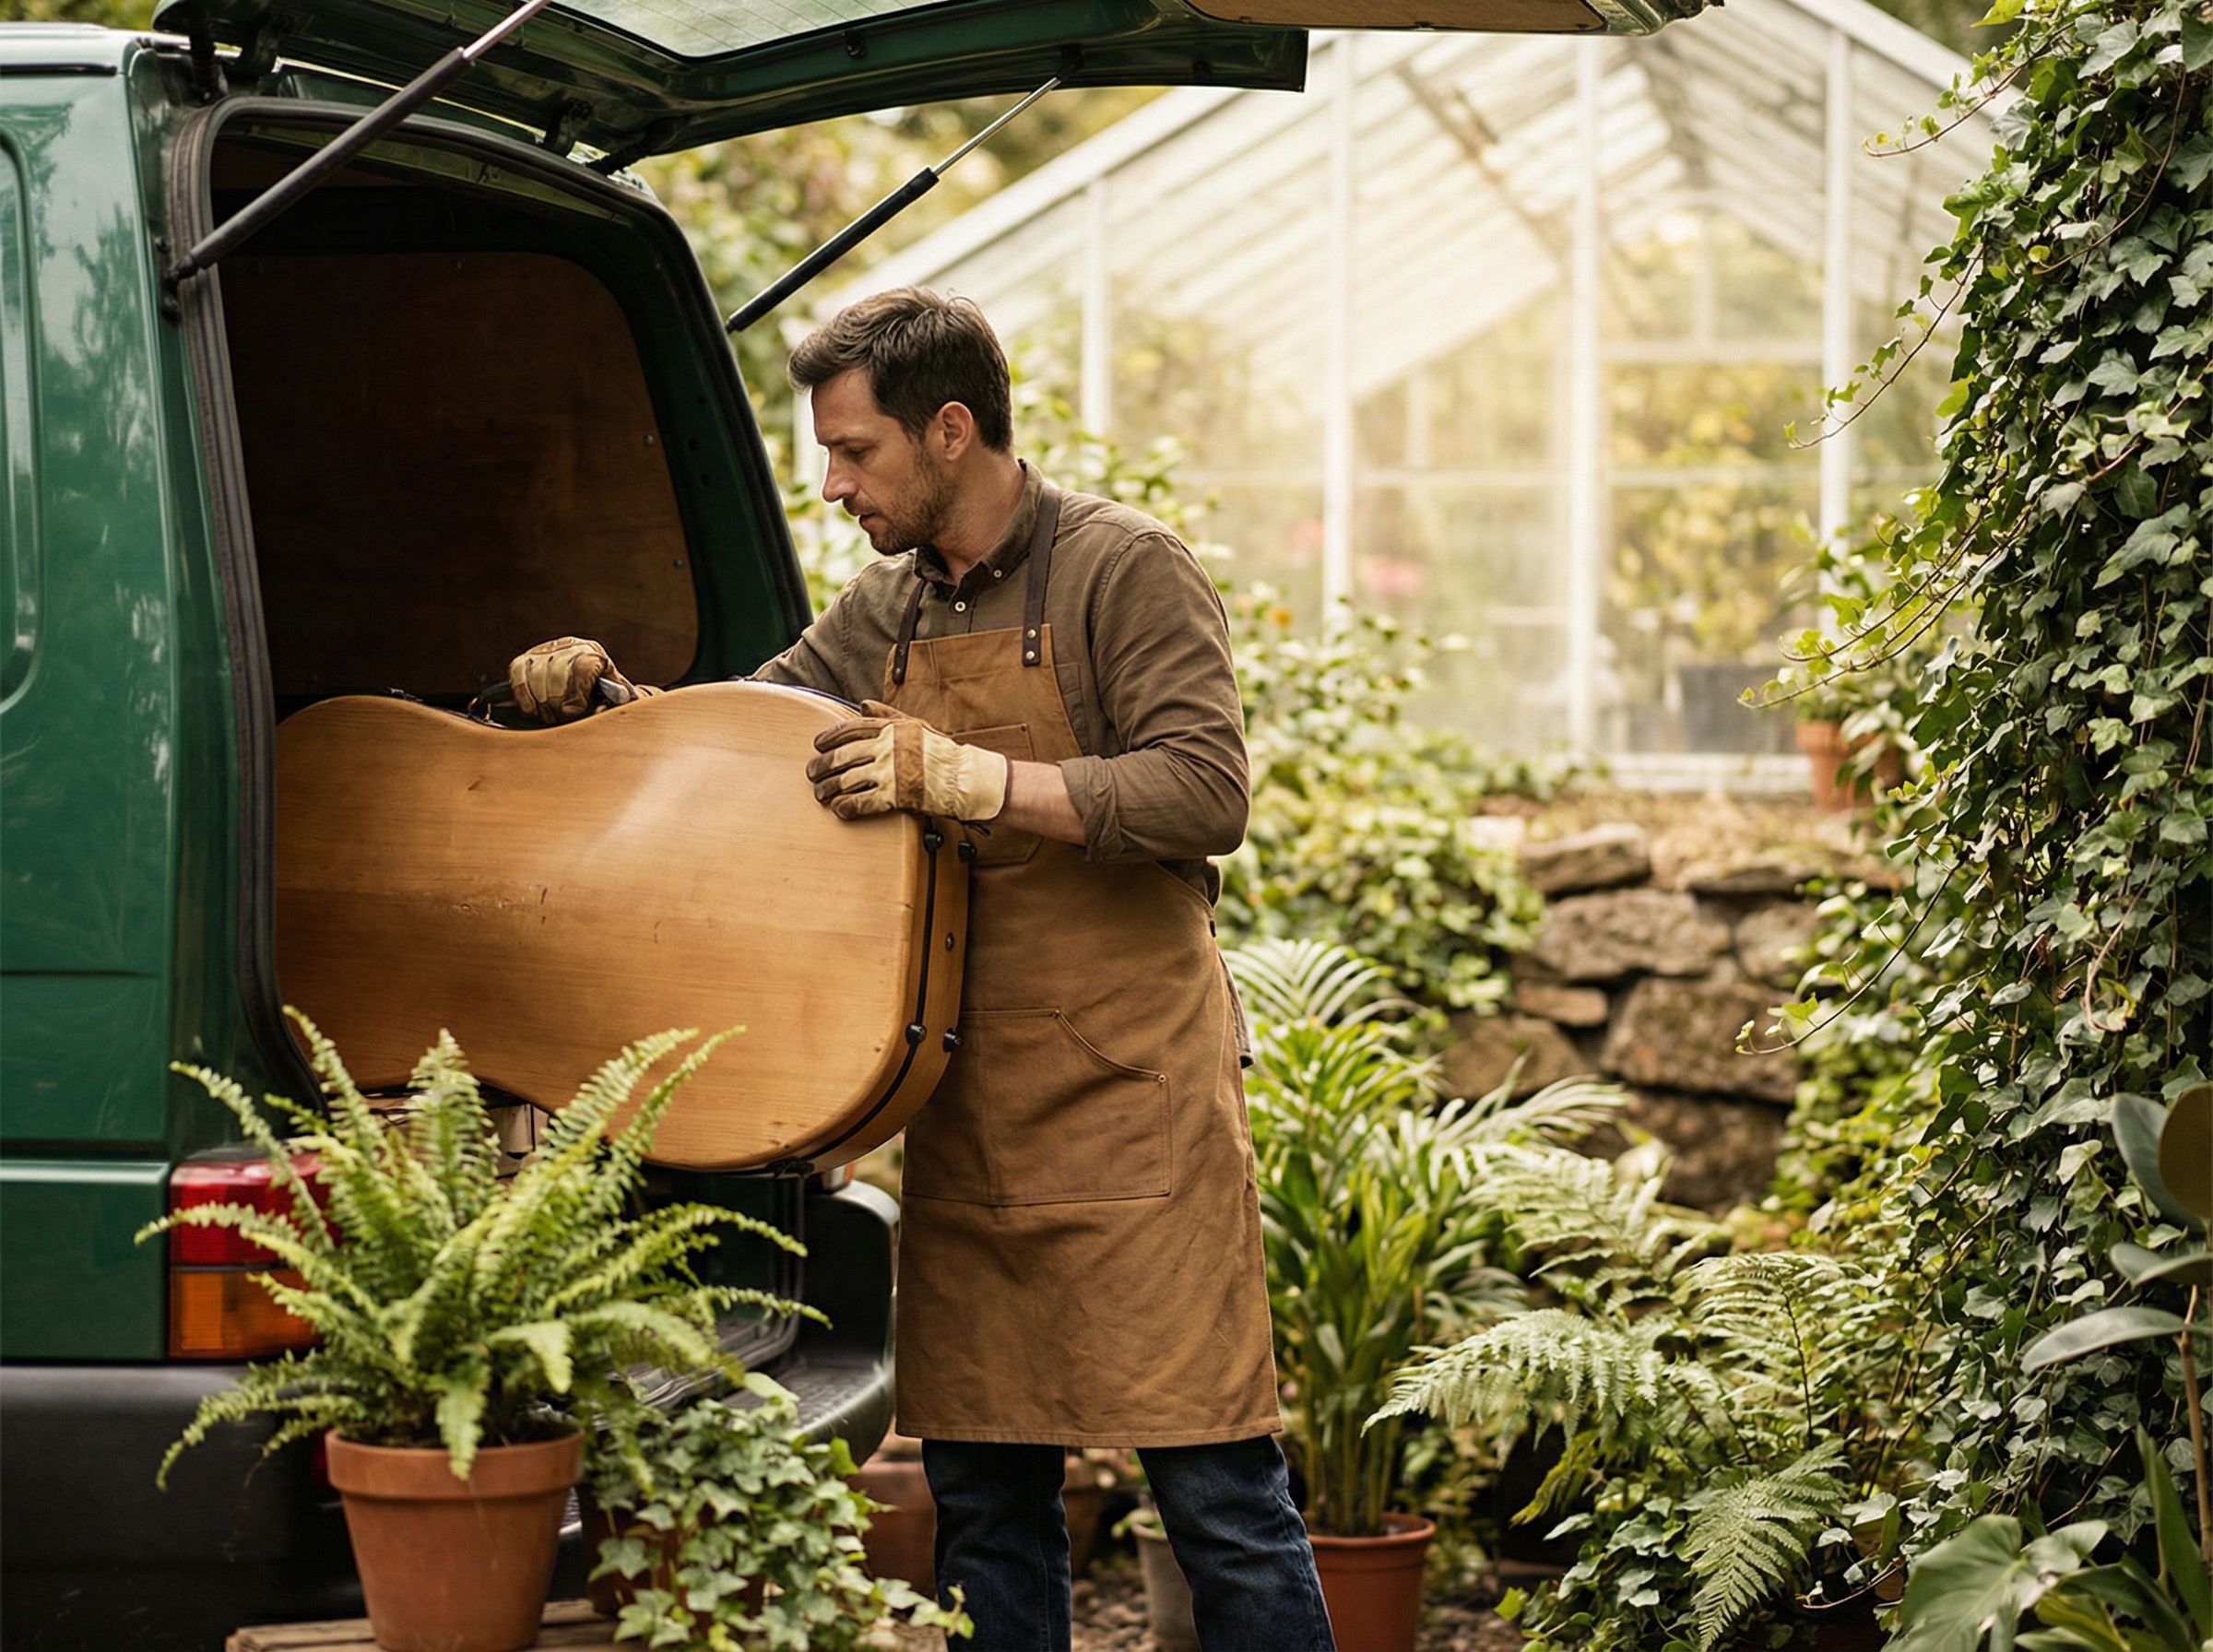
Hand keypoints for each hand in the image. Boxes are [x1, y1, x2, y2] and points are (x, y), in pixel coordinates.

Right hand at [507, 636, 653, 722]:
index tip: (575, 712)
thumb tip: (623, 695)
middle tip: (560, 718)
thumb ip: (621, 696)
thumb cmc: (602, 697)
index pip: (581, 669)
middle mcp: (569, 645)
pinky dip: (523, 695)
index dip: (576, 696)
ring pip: (536, 676)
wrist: (585, 686)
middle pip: (556, 674)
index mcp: (593, 653)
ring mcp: (545, 650)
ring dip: (541, 702)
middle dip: (557, 703)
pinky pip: (517, 674)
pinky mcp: (524, 659)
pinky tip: (531, 708)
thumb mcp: (617, 695)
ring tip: (549, 715)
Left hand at [806, 701, 1010, 823]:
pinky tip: (839, 809)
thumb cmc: (943, 753)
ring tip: (820, 794)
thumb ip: (888, 714)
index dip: (829, 737)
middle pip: (842, 755)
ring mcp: (890, 772)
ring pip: (846, 780)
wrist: (964, 778)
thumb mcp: (916, 726)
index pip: (850, 729)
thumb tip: (863, 703)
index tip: (817, 745)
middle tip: (812, 773)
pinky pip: (861, 803)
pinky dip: (845, 807)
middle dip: (822, 766)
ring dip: (828, 789)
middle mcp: (886, 747)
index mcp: (890, 728)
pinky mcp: (895, 796)